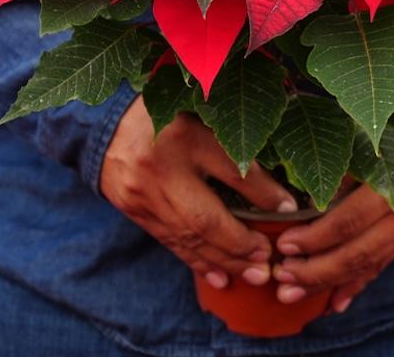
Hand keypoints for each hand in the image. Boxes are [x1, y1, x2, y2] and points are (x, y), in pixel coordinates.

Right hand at [99, 96, 297, 289]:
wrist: (104, 125)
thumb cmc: (163, 115)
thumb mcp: (200, 114)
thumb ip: (231, 138)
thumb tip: (273, 175)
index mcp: (184, 134)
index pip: (230, 169)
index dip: (263, 193)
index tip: (289, 209)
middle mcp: (161, 168)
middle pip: (205, 217)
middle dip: (241, 244)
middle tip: (269, 259)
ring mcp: (144, 195)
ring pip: (189, 237)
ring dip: (224, 260)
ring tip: (254, 274)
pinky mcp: (135, 212)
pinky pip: (170, 243)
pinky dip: (197, 262)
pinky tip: (220, 277)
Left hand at [271, 143, 393, 313]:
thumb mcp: (371, 140)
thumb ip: (344, 168)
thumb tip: (304, 200)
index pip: (350, 220)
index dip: (316, 237)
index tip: (285, 244)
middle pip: (359, 252)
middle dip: (317, 269)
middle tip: (283, 276)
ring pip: (368, 265)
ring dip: (329, 283)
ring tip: (293, 292)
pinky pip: (381, 267)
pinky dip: (356, 286)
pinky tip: (333, 303)